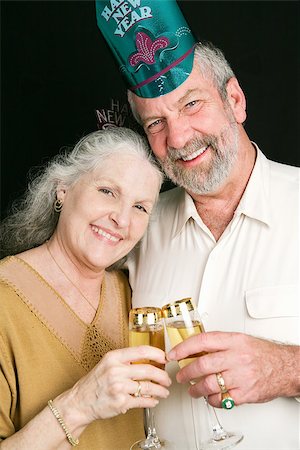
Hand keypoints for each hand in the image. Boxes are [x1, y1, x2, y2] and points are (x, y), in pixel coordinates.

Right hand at [63, 345, 170, 424]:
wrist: (80, 402)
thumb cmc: (96, 382)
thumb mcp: (108, 363)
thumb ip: (126, 360)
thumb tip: (151, 360)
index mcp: (114, 357)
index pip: (141, 351)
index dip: (157, 353)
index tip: (164, 357)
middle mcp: (116, 370)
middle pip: (148, 370)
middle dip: (162, 376)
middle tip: (167, 379)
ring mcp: (118, 387)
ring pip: (148, 387)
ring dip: (160, 391)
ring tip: (164, 392)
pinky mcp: (120, 402)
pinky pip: (142, 401)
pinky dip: (151, 401)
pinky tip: (153, 400)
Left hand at [167, 331, 299, 407]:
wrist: (284, 367)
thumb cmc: (261, 353)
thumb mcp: (239, 340)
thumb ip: (218, 344)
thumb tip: (194, 349)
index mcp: (233, 341)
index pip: (202, 341)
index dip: (183, 348)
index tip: (173, 354)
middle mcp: (236, 357)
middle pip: (202, 365)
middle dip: (186, 372)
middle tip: (180, 376)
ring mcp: (241, 377)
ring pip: (209, 384)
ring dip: (196, 389)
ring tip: (193, 389)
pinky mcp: (245, 394)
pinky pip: (221, 400)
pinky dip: (212, 399)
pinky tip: (210, 396)